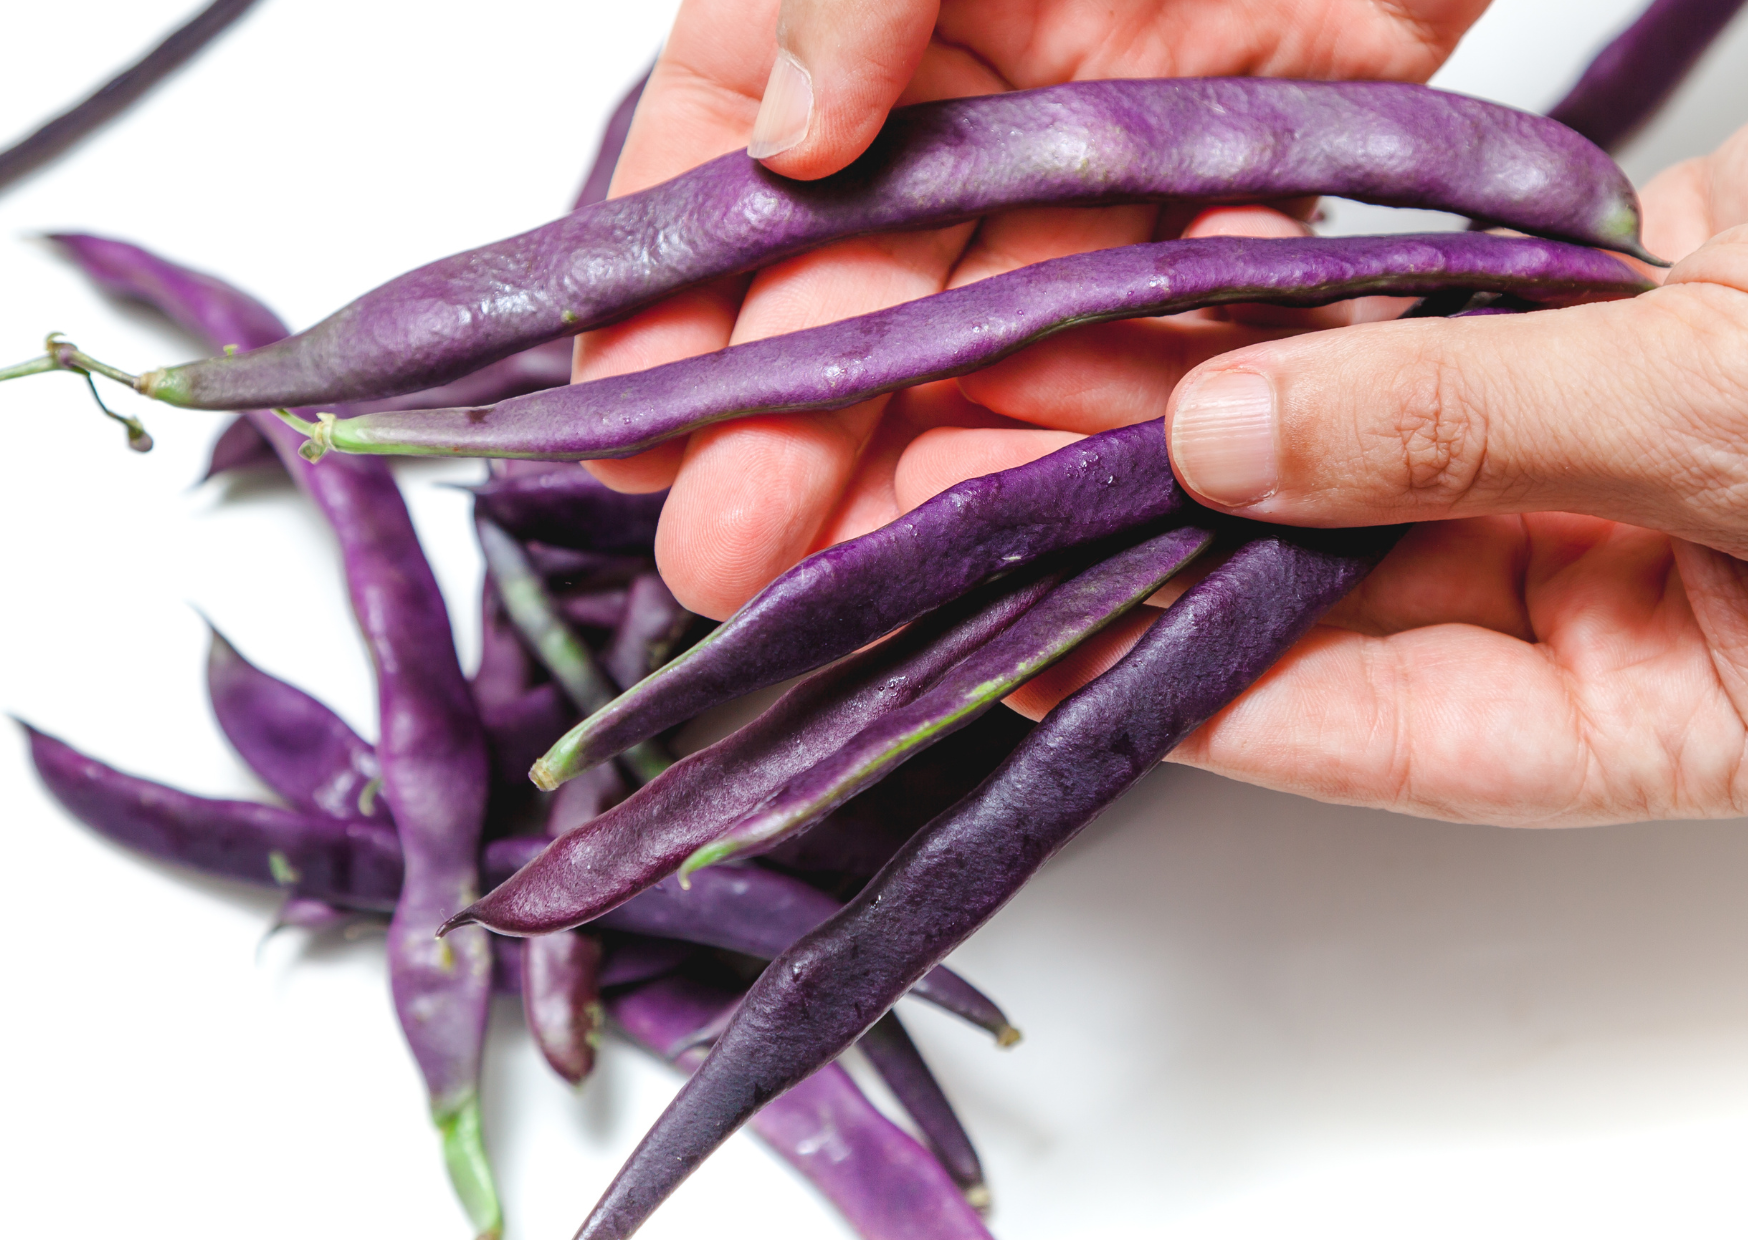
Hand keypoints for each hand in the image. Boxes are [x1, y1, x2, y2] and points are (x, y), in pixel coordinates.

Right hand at [579, 0, 1489, 616]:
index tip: (624, 428)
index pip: (719, 165)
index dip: (664, 303)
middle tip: (722, 561)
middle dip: (784, 426)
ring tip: (873, 566)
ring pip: (1005, 329)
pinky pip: (1179, 304)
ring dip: (937, 446)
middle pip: (853, 283)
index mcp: (854, 2)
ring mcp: (1099, 145)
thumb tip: (785, 148)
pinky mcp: (1240, 180)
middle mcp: (963, 88)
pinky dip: (1134, 388)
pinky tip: (1070, 487)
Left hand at [999, 124, 1747, 825]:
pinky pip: (1400, 326)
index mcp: (1656, 707)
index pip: (1365, 731)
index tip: (1025, 649)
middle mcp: (1604, 591)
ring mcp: (1584, 453)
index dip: (1181, 691)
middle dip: (1143, 528)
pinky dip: (1289, 305)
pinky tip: (1166, 286)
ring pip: (1340, 447)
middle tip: (976, 482)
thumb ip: (1475, 431)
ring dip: (1186, 405)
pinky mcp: (1583, 324)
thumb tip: (1230, 445)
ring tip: (1017, 374)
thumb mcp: (1724, 422)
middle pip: (1322, 583)